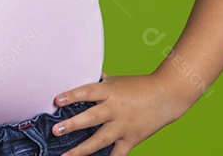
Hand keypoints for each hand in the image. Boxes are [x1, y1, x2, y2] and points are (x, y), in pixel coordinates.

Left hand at [51, 72, 188, 155]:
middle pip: (92, 118)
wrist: (166, 96)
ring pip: (101, 140)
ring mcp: (123, 126)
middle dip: (73, 125)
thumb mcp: (116, 80)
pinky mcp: (131, 139)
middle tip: (55, 130)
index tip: (57, 100)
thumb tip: (78, 74)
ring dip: (82, 149)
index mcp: (110, 91)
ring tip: (65, 155)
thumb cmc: (138, 86)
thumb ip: (98, 81)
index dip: (72, 95)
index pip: (88, 92)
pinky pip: (118, 154)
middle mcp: (115, 109)